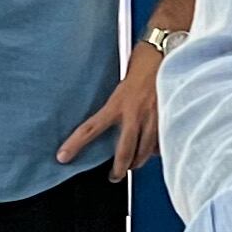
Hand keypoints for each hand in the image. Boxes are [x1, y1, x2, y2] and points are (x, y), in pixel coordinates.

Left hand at [57, 48, 165, 177]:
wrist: (165, 54)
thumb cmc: (142, 68)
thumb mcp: (122, 90)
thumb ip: (117, 110)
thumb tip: (114, 129)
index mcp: (116, 105)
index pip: (90, 128)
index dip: (75, 144)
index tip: (63, 157)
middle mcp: (133, 114)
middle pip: (123, 152)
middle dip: (119, 170)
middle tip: (115, 177)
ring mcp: (152, 119)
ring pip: (143, 152)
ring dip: (137, 162)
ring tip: (134, 165)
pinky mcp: (168, 120)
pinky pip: (161, 144)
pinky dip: (156, 149)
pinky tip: (154, 148)